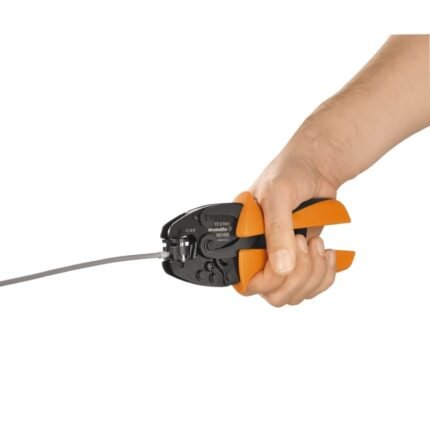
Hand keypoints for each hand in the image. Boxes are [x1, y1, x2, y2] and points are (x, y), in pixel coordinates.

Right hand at [246, 124, 341, 306]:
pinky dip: (326, 274)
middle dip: (297, 275)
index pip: (246, 281)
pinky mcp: (301, 260)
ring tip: (316, 243)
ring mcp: (281, 259)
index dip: (267, 279)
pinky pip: (313, 286)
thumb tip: (280, 266)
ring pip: (296, 293)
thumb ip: (277, 230)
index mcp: (241, 238)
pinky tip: (328, 253)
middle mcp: (259, 253)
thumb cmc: (290, 172)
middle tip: (303, 243)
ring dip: (314, 272)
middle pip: (274, 294)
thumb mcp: (279, 195)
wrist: (317, 168)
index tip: (284, 260)